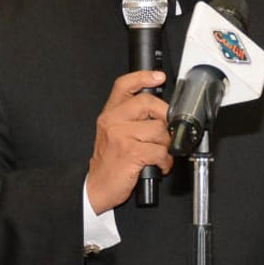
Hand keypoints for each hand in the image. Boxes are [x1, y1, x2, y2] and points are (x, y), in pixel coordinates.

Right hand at [86, 70, 172, 213]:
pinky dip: (165, 161)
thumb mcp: (112, 133)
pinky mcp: (130, 152)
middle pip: (149, 103)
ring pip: (159, 129)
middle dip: (166, 118)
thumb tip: (159, 111)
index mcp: (109, 114)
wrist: (96, 187)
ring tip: (160, 154)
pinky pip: (160, 151)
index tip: (159, 77)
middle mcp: (113, 121)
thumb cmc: (109, 162)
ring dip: (167, 145)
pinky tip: (159, 165)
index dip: (143, 77)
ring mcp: (121, 136)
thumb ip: (130, 118)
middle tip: (167, 130)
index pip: (124, 85)